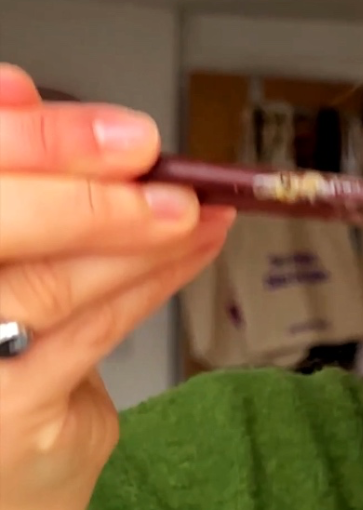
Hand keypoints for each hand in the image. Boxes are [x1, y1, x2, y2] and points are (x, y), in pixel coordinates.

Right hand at [0, 64, 233, 509]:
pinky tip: (192, 247)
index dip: (36, 141)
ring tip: (195, 204)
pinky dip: (151, 281)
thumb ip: (7, 181)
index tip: (113, 128)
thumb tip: (22, 89)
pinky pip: (94, 332)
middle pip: (2, 224)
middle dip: (90, 187)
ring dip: (140, 235)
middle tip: (159, 164)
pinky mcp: (13, 419)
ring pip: (56, 281)